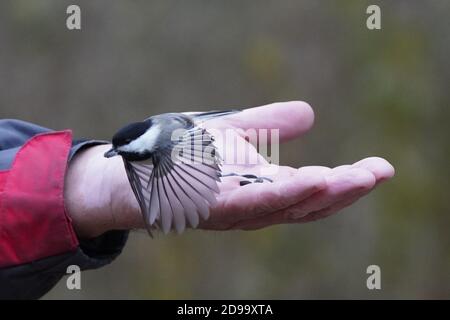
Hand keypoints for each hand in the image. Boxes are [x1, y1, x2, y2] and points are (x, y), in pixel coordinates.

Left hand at [65, 101, 394, 237]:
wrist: (137, 169)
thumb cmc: (186, 155)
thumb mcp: (236, 132)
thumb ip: (269, 124)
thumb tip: (309, 113)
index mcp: (265, 189)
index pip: (315, 191)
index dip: (348, 182)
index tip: (381, 167)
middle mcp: (254, 208)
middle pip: (306, 206)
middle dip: (344, 191)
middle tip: (377, 173)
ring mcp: (232, 211)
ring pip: (282, 209)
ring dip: (318, 195)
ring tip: (349, 179)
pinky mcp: (207, 207)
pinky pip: (246, 205)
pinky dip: (277, 195)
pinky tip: (304, 181)